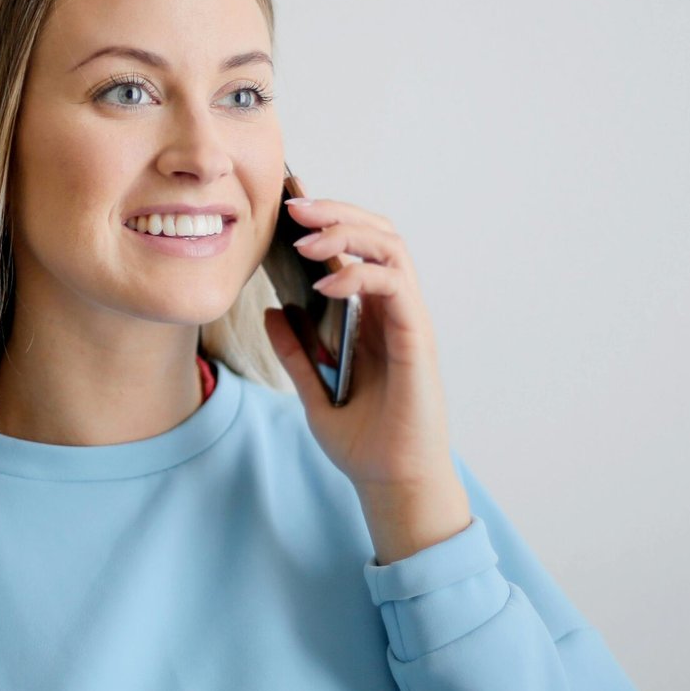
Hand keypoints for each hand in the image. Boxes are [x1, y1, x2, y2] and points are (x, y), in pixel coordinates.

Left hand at [261, 187, 469, 550]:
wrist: (391, 484)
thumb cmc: (363, 441)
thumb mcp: (312, 391)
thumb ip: (295, 351)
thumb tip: (272, 311)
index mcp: (372, 316)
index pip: (357, 248)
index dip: (327, 220)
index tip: (287, 206)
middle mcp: (394, 310)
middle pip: (377, 233)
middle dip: (334, 211)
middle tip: (292, 207)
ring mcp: (409, 320)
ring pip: (390, 247)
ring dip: (346, 232)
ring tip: (305, 239)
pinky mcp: (417, 337)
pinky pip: (395, 286)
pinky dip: (360, 274)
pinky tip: (325, 282)